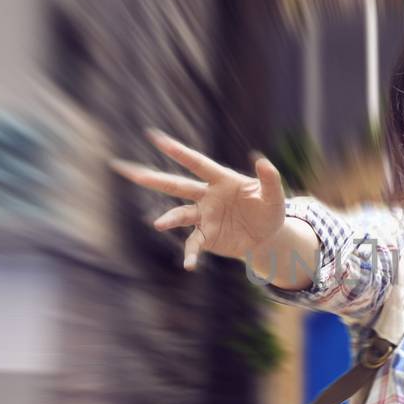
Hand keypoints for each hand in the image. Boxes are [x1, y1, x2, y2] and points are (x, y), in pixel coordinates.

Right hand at [108, 129, 285, 269]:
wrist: (266, 238)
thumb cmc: (269, 211)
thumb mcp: (274, 196)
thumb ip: (269, 179)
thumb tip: (261, 160)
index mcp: (221, 179)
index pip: (197, 163)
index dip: (178, 151)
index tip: (156, 138)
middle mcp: (207, 196)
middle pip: (177, 185)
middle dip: (153, 179)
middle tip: (130, 171)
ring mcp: (204, 217)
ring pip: (180, 214)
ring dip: (169, 219)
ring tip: (159, 224)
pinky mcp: (206, 236)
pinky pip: (194, 244)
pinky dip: (190, 254)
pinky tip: (189, 265)